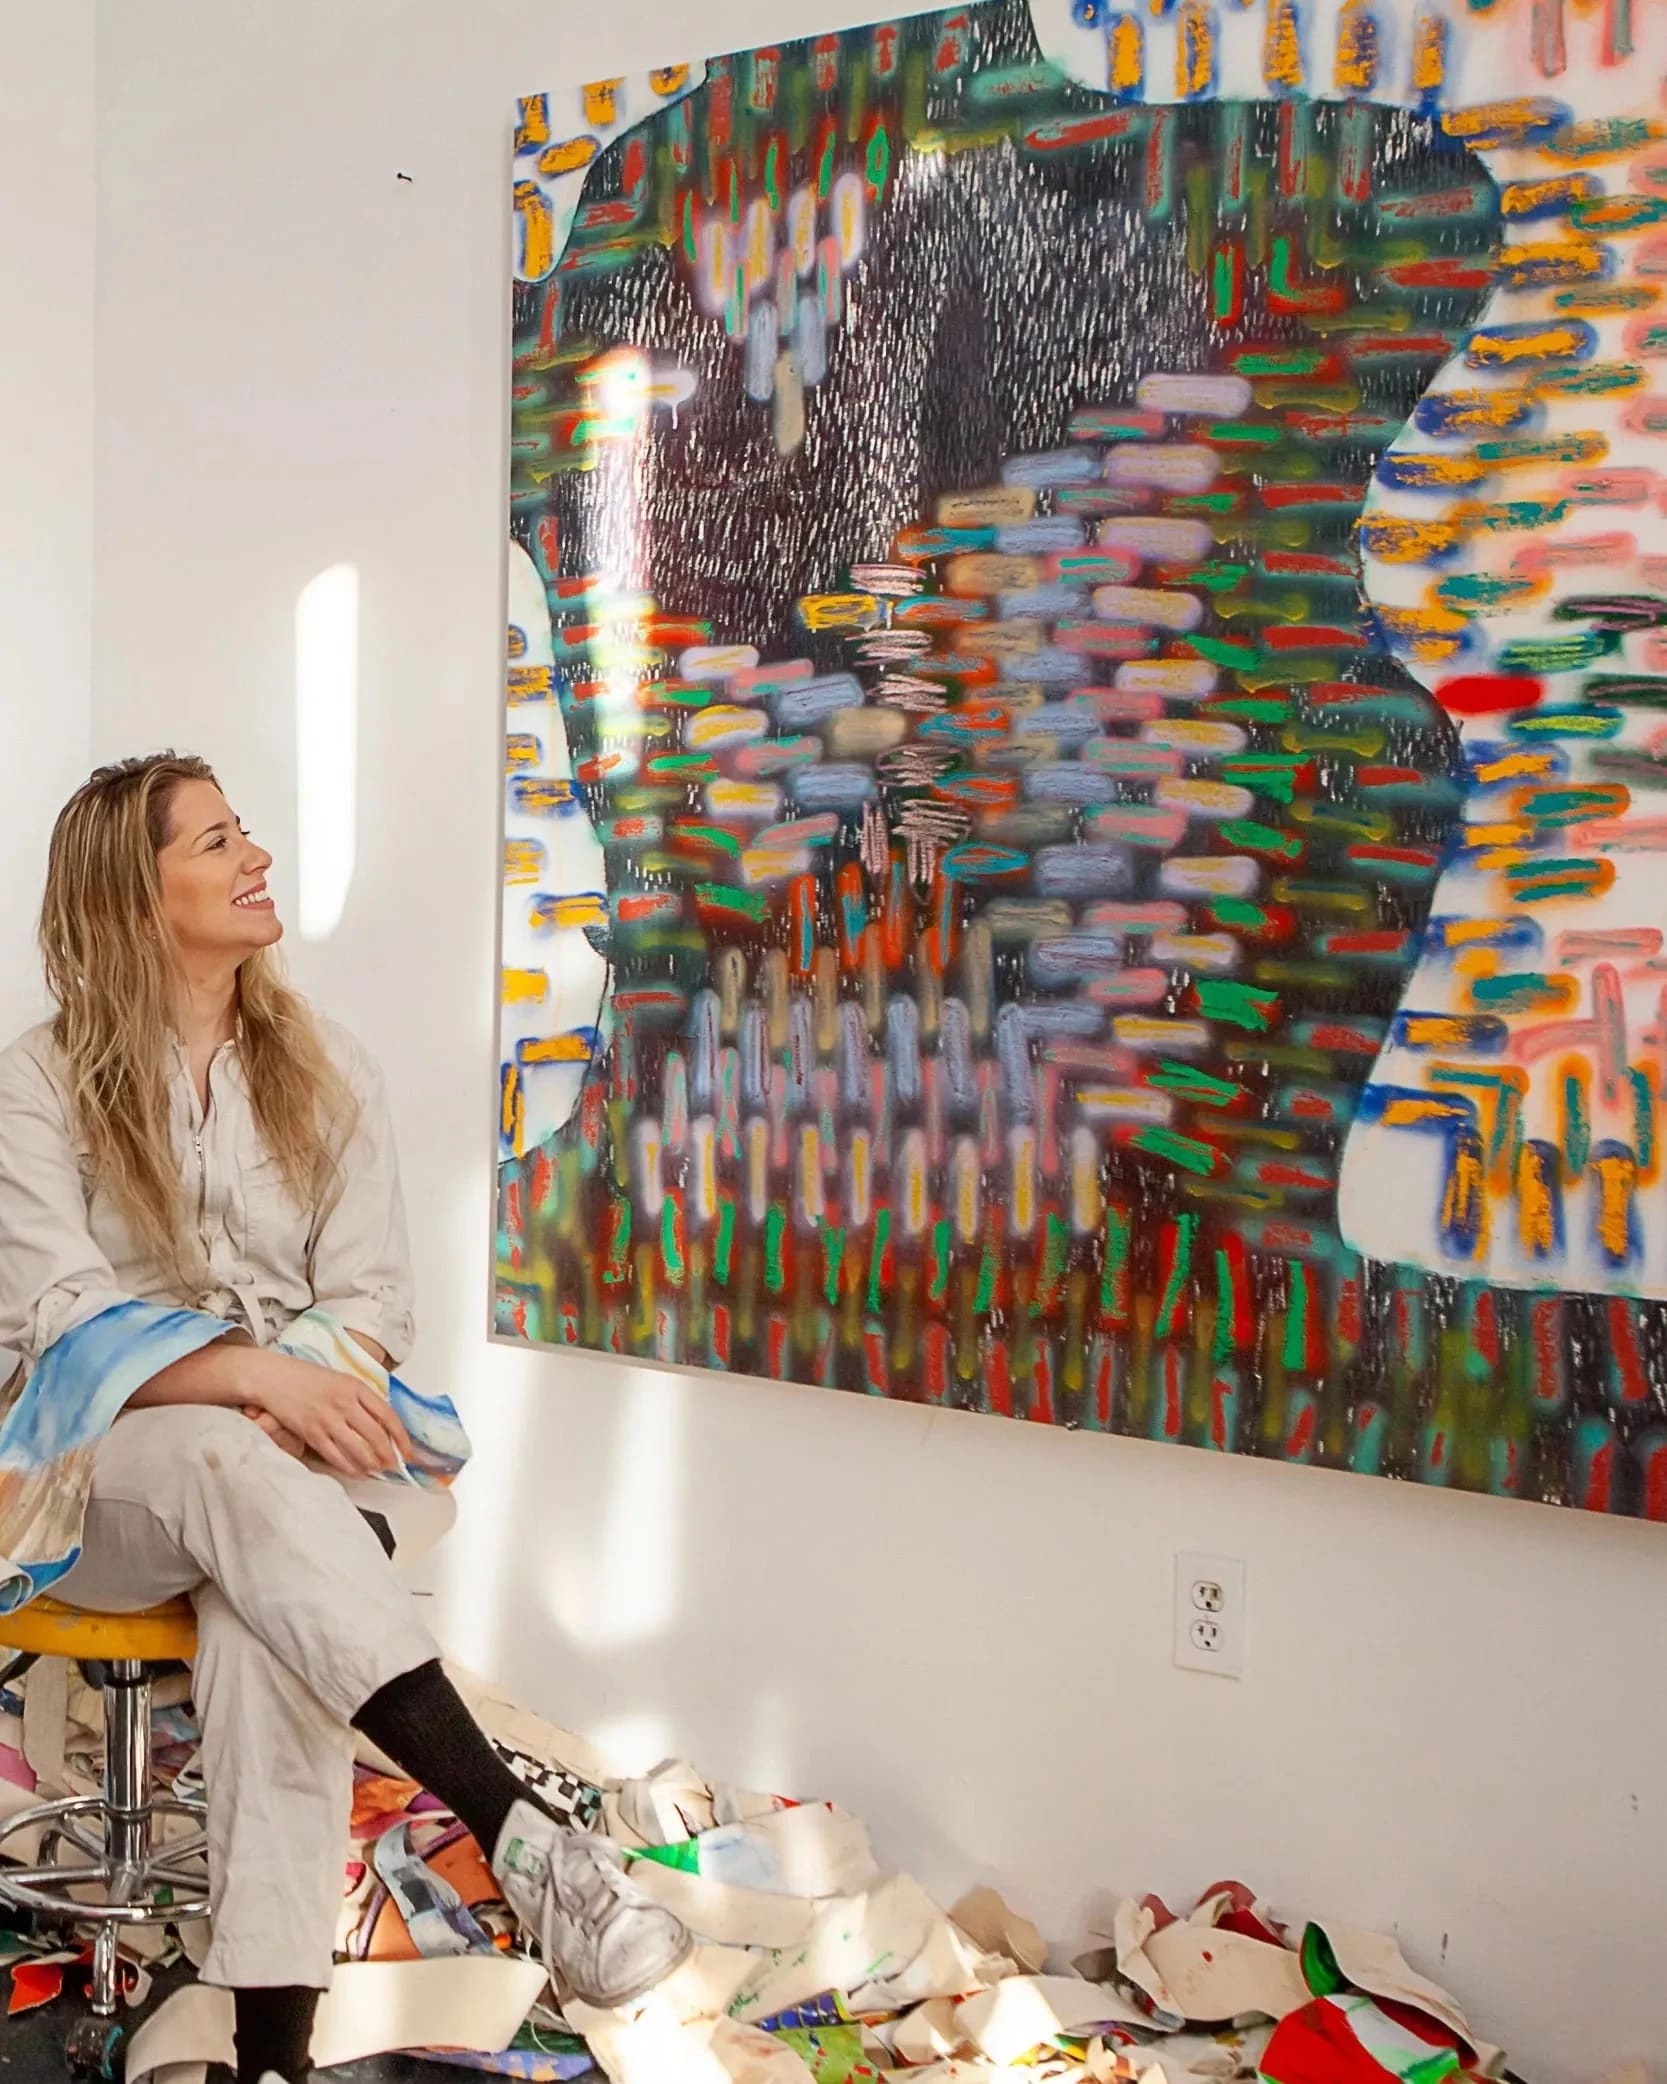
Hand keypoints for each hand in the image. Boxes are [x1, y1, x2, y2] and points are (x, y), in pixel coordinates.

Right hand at [243, 1351, 412, 1478]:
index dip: (402, 1436)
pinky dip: (349, 1467)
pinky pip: (335, 1456)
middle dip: (389, 1455)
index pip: (388, 1415)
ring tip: (378, 1472)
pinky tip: (358, 1473)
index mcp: (356, 1387)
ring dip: (371, 1464)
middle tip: (395, 1466)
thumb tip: (381, 1422)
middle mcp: (345, 1403)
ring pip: (358, 1449)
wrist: (273, 1377)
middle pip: (376, 1435)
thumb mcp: (341, 1380)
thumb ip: (360, 1398)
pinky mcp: (311, 1432)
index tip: (409, 1450)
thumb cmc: (307, 1377)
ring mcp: (328, 1419)